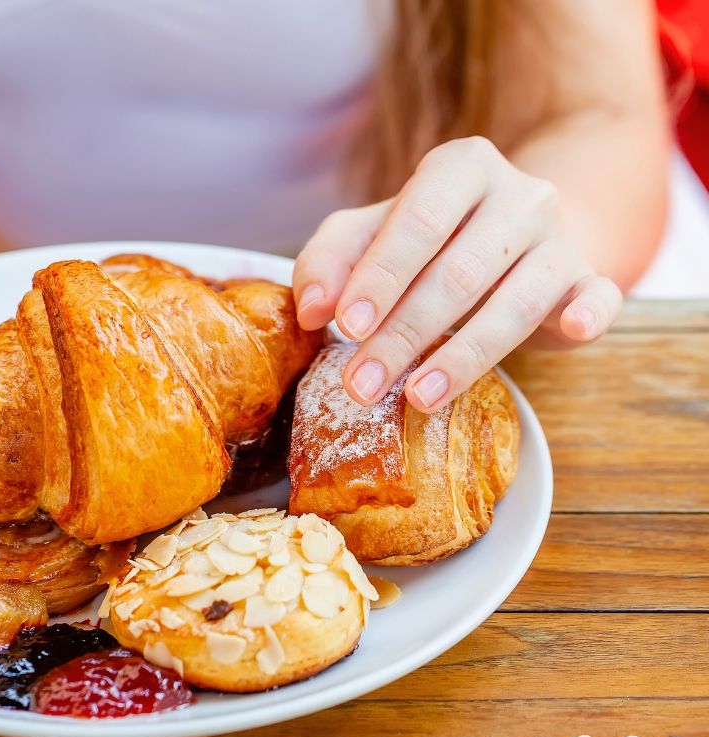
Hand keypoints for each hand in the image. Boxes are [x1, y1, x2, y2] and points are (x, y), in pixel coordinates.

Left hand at [293, 136, 621, 411]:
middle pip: (458, 272)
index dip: (381, 278)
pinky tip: (571, 329)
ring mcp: (559, 238)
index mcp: (460, 167)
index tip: (345, 326)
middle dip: (404, 334)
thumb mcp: (368, 235)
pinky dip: (588, 313)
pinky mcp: (589, 279)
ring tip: (417, 397)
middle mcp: (518, 195)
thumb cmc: (426, 239)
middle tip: (362, 384)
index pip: (419, 222)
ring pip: (515, 301)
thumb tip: (309, 310)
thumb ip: (329, 262)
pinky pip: (599, 296)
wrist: (513, 235)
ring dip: (463, 356)